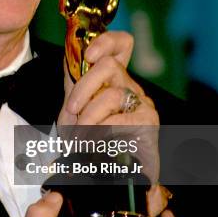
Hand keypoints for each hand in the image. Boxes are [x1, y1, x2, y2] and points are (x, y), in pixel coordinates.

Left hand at [58, 31, 159, 183]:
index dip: (106, 41)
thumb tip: (69, 55)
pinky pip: (119, 119)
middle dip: (82, 88)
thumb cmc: (90, 141)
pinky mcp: (148, 122)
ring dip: (88, 117)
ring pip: (111, 94)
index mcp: (113, 79)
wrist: (107, 175)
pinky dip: (100, 131)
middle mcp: (130, 85)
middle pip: (109, 64)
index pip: (121, 45)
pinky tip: (94, 143)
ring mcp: (141, 102)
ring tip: (80, 137)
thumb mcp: (74, 110)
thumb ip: (73, 84)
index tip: (88, 53)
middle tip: (71, 112)